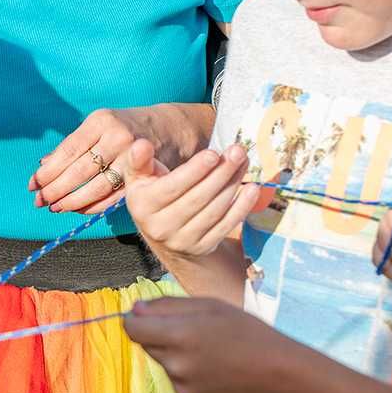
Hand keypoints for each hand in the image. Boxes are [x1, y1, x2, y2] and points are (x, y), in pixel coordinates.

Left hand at [31, 104, 209, 214]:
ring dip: (73, 200)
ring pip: (97, 186)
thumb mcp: (98, 126)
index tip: (33, 184)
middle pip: (80, 170)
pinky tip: (79, 210)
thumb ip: (72, 145)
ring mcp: (133, 157)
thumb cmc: (124, 127)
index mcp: (100, 122)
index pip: (68, 150)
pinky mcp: (144, 175)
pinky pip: (114, 196)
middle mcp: (117, 137)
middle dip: (56, 189)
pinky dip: (94, 206)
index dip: (48, 170)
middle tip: (40, 201)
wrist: (169, 128)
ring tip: (56, 207)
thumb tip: (43, 165)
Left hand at [123, 295, 292, 392]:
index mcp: (178, 336)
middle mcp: (176, 364)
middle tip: (196, 333)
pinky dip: (192, 376)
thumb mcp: (208, 306)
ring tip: (214, 354)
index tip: (146, 317)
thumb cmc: (247, 333)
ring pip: (166, 365)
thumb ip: (165, 306)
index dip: (136, 320)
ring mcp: (183, 388)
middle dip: (162, 336)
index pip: (131, 329)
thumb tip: (134, 310)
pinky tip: (218, 372)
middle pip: (148, 345)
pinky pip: (180, 383)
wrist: (280, 374)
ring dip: (179, 357)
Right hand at [126, 140, 261, 261]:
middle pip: (197, 197)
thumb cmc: (153, 194)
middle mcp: (160, 227)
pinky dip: (242, 207)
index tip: (213, 154)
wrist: (163, 234)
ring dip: (233, 184)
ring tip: (243, 162)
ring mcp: (182, 240)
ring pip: (214, 210)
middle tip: (237, 152)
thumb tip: (142, 145)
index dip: (194, 171)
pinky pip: (226, 225)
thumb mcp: (139, 177)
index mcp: (143, 206)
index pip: (172, 187)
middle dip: (220, 173)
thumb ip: (139, 160)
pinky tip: (252, 189)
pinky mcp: (202, 247)